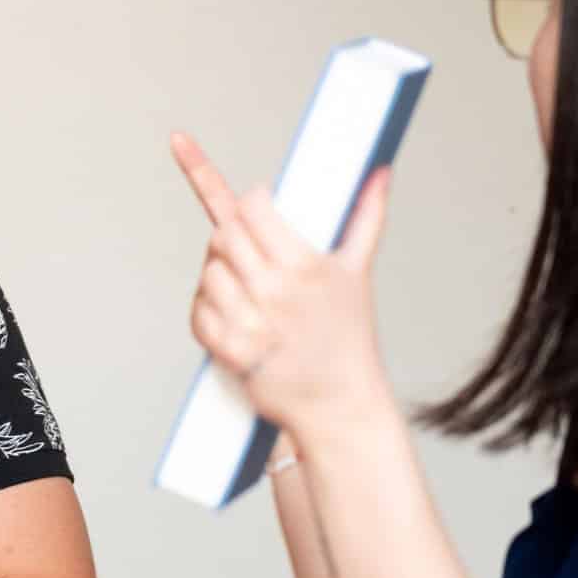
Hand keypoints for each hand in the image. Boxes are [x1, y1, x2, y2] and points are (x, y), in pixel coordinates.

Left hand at [170, 132, 395, 436]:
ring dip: (217, 271)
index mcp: (304, 266)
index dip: (250, 199)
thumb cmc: (349, 338)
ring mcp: (250, 322)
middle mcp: (274, 291)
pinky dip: (206, 309)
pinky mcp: (231, 351)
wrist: (340, 404)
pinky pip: (198, 313)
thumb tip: (379, 173)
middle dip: (230, 233)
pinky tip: (229, 311)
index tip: (255, 201)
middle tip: (246, 245)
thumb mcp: (358, 273)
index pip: (251, 209)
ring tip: (242, 283)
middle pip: (222, 235)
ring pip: (207, 272)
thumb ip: (367, 216)